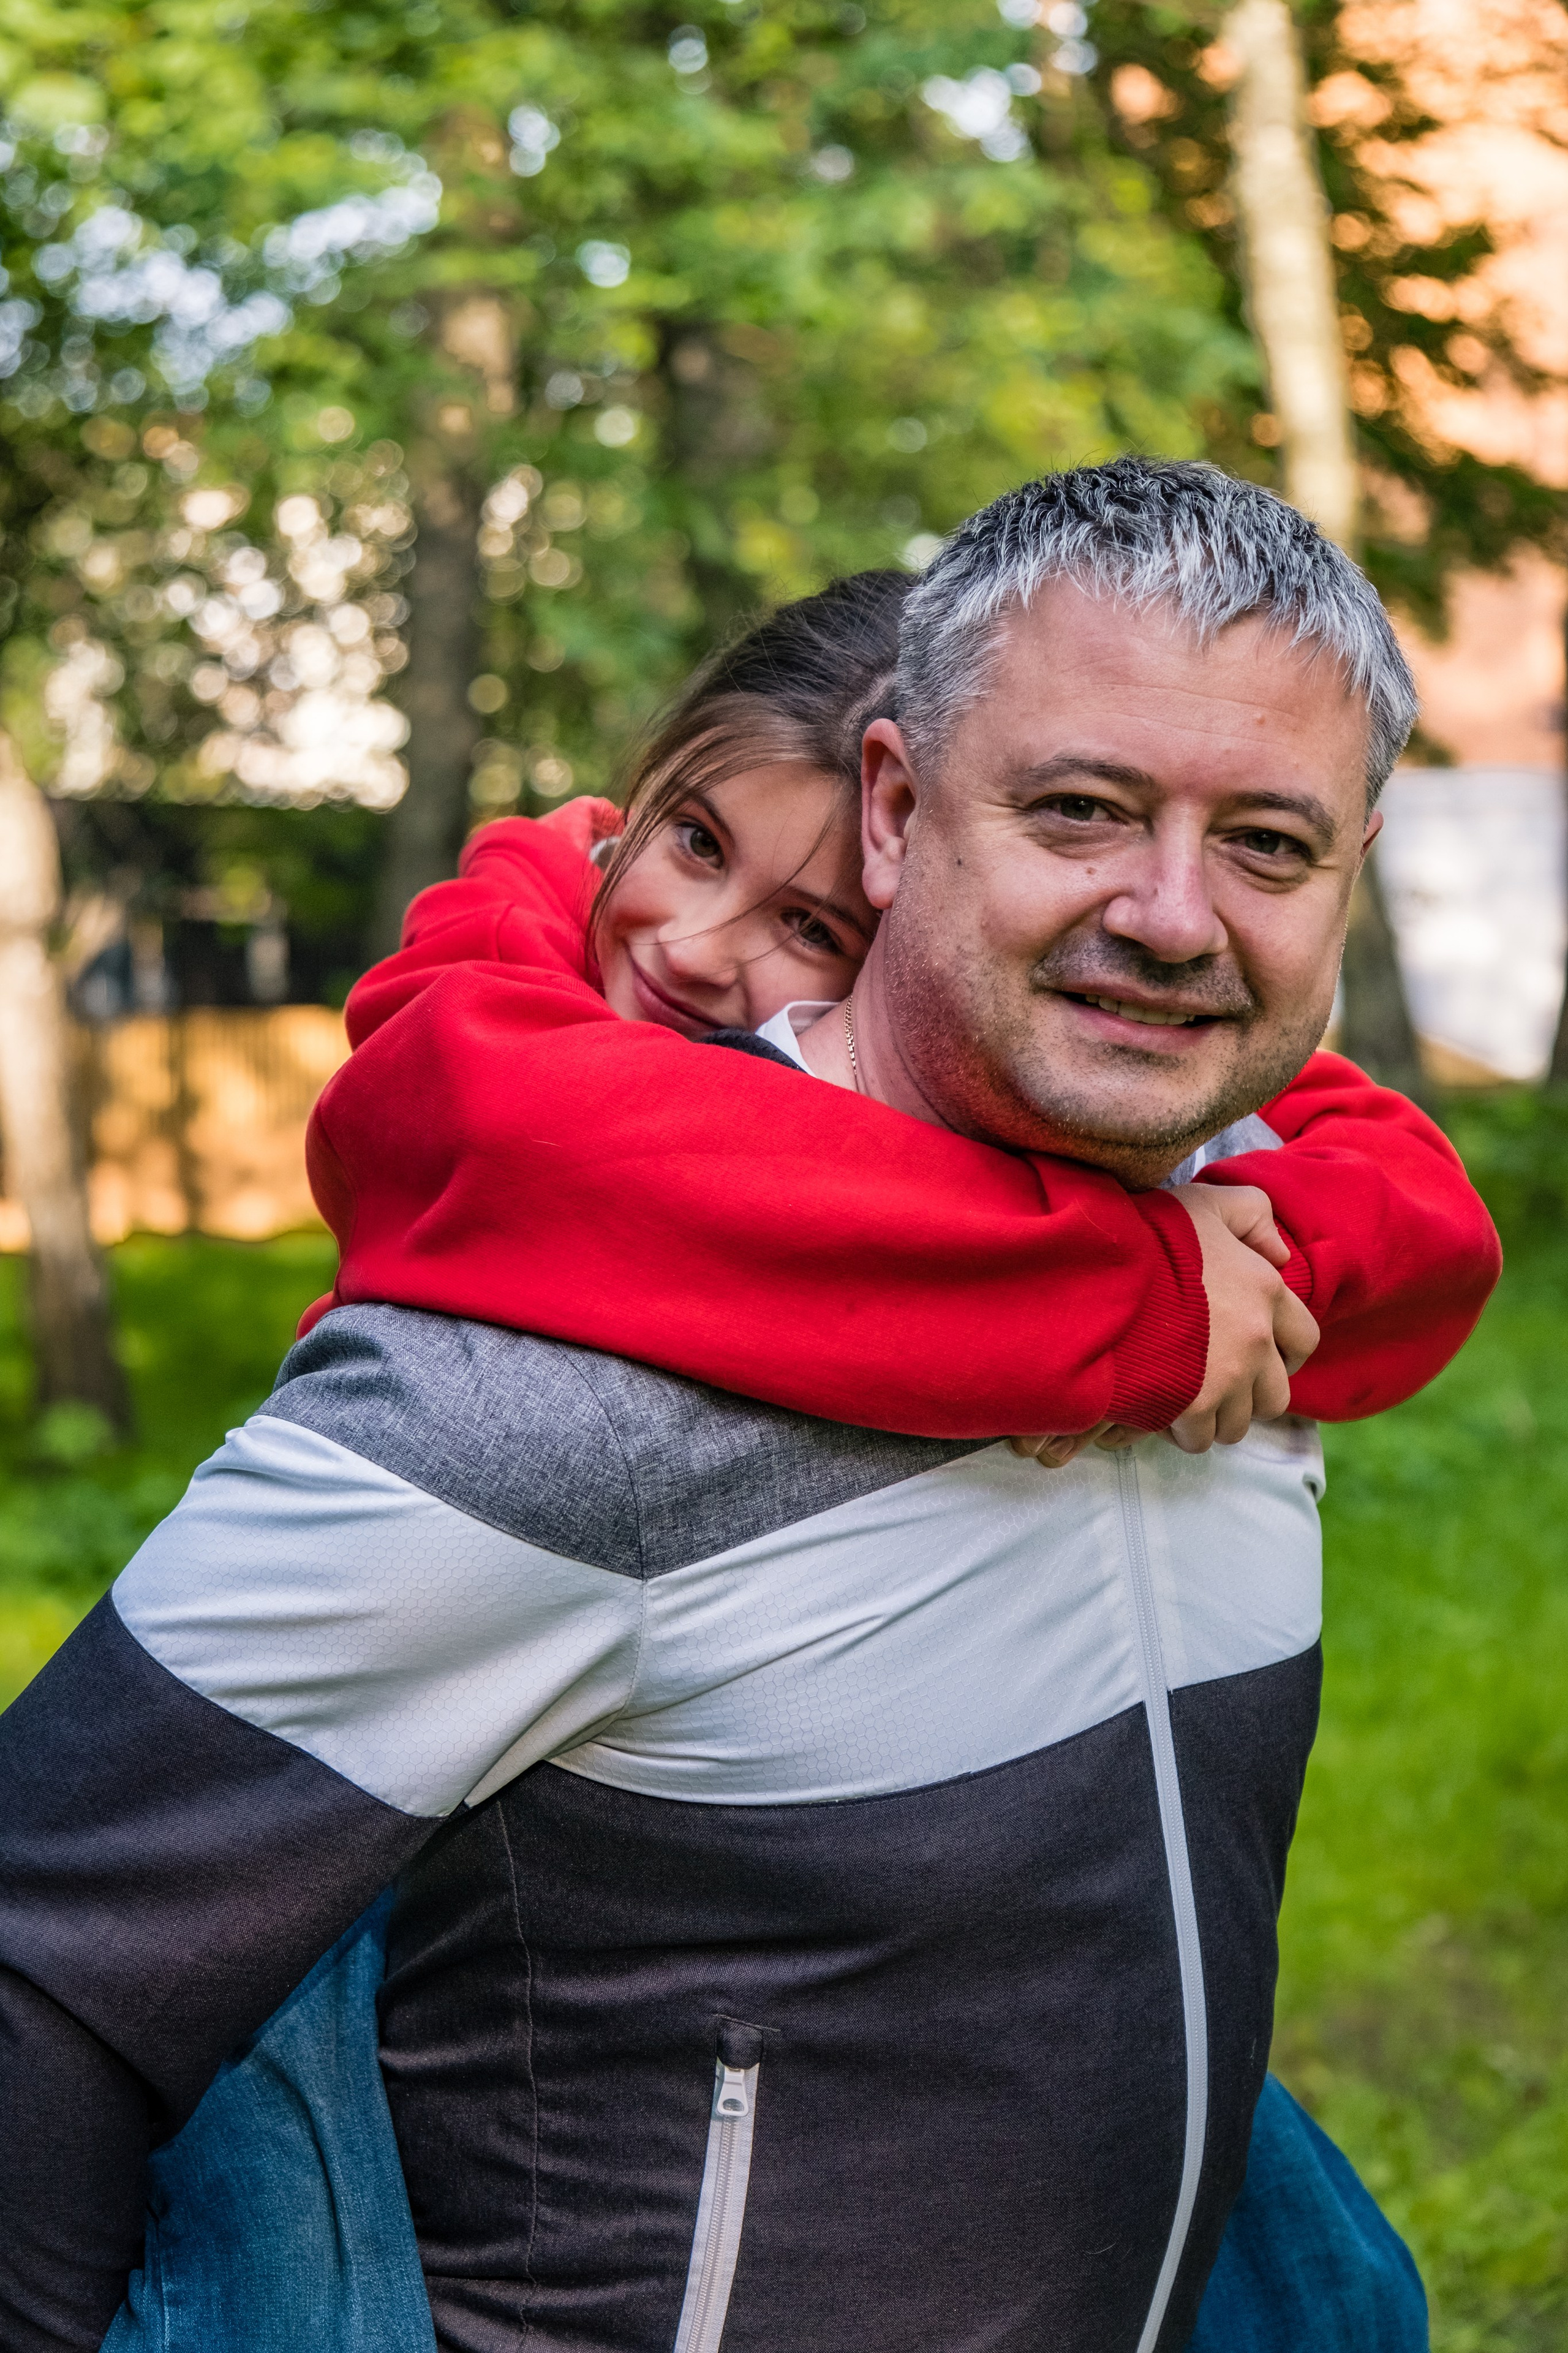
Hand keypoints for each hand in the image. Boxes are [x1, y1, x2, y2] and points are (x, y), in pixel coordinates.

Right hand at [1008, 1184, 1317, 1467]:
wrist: (1102, 1272)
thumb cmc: (1152, 1234)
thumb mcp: (1208, 1201)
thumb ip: (1252, 1213)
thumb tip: (1278, 1253)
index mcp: (1267, 1292)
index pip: (1304, 1339)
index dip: (1285, 1352)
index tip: (1261, 1353)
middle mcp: (1257, 1341)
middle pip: (1275, 1394)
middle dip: (1250, 1393)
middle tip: (1220, 1381)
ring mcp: (1227, 1378)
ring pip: (1239, 1423)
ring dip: (1218, 1415)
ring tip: (1189, 1398)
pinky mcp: (1191, 1405)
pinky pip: (1201, 1438)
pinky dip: (1185, 1431)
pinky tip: (1163, 1409)